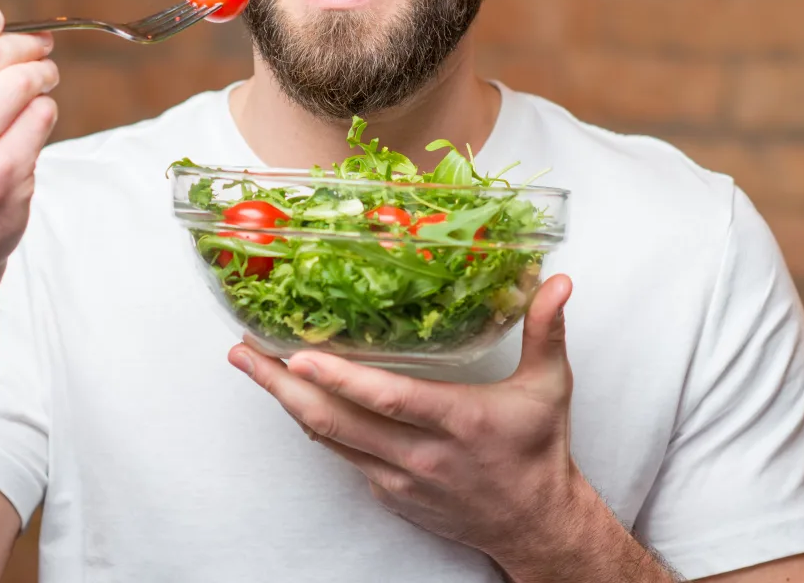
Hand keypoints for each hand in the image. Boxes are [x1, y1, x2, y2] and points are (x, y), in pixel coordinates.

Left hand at [230, 275, 583, 575]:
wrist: (534, 524)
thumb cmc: (538, 450)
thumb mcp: (549, 387)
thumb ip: (546, 330)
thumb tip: (557, 280)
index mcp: (458, 422)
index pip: (390, 400)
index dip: (341, 380)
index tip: (299, 357)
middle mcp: (421, 455)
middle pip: (337, 422)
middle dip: (282, 386)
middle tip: (245, 352)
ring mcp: (398, 479)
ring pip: (329, 439)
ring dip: (286, 403)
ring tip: (252, 365)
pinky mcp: (388, 493)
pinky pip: (342, 455)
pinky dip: (314, 424)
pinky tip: (292, 397)